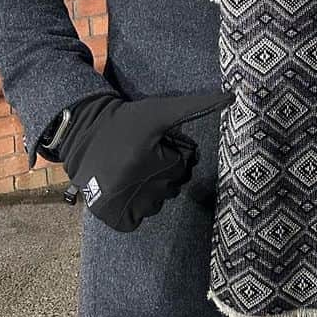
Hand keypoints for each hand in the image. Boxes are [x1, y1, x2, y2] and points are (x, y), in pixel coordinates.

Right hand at [60, 90, 233, 231]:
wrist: (84, 132)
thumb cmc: (128, 120)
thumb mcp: (162, 111)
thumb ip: (197, 105)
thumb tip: (232, 96)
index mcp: (149, 160)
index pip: (182, 164)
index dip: (172, 151)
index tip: (154, 143)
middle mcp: (133, 186)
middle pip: (171, 186)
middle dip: (163, 171)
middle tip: (142, 155)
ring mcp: (119, 203)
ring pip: (156, 204)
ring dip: (151, 190)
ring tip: (133, 170)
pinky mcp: (107, 215)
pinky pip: (136, 220)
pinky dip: (136, 208)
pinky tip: (128, 188)